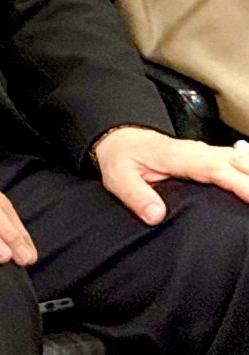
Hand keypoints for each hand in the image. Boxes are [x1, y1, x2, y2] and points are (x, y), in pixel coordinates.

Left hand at [93, 125, 248, 223]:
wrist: (121, 138)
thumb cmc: (122, 158)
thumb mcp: (119, 178)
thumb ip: (136, 196)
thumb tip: (156, 216)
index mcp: (180, 157)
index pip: (217, 169)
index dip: (240, 183)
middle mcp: (199, 152)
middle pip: (239, 163)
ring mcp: (207, 153)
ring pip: (243, 160)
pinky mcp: (210, 157)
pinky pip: (238, 161)